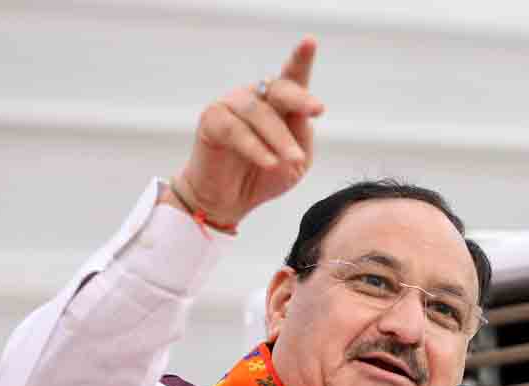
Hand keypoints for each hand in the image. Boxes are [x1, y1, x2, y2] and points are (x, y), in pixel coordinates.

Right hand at [171, 38, 322, 227]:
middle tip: (317, 110)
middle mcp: (254, 97)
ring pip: (259, 113)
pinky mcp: (211, 121)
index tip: (310, 42)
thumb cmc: (265, 177)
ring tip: (293, 160)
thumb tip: (301, 114)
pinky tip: (270, 162)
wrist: (231, 201)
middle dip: (299, 98)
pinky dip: (256, 148)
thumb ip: (301, 136)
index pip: (292, 78)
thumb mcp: (295, 162)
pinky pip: (236, 130)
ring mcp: (231, 106)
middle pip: (278, 88)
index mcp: (278, 103)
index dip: (301, 59)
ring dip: (280, 138)